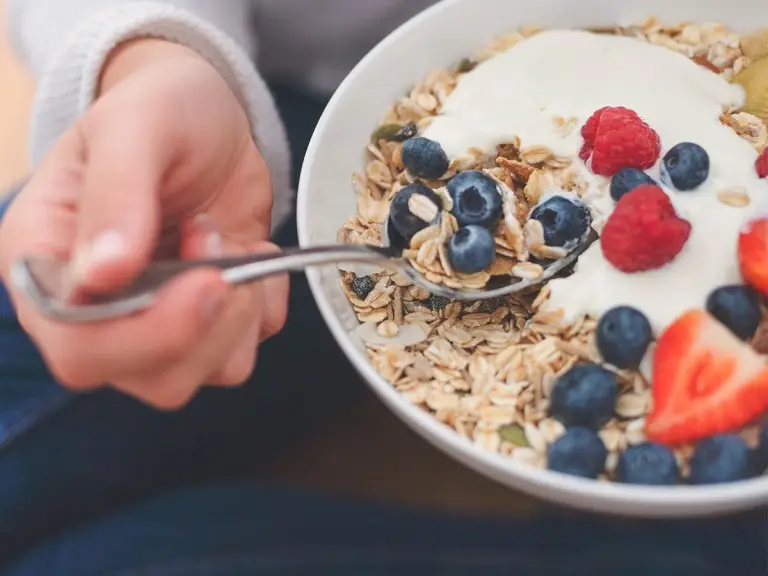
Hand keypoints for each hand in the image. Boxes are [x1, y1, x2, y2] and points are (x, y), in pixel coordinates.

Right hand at [0, 39, 288, 408]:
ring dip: (236, 313)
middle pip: (148, 377)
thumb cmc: (159, 109)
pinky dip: (262, 307)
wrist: (210, 117)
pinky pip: (244, 351)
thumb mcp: (134, 127)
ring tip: (225, 238)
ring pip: (200, 374)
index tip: (204, 281)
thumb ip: (117, 192)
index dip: (145, 335)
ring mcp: (153, 321)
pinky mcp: (206, 320)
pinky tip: (248, 252)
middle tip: (216, 242)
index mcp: (47, 262)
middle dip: (205, 323)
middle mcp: (96, 308)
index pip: (77, 346)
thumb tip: (105, 272)